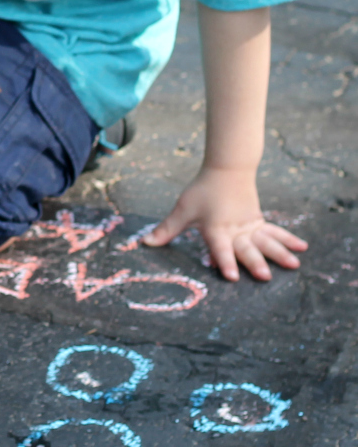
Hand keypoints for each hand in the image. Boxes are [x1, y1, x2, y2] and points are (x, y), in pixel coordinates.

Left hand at [144, 166, 306, 281]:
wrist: (227, 170)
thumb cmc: (202, 191)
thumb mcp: (183, 209)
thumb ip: (166, 230)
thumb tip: (144, 244)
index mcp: (215, 228)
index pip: (219, 248)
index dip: (224, 262)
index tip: (229, 276)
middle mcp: (235, 229)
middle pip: (246, 248)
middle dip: (254, 262)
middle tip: (264, 277)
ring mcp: (250, 225)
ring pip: (265, 240)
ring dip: (279, 252)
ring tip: (294, 265)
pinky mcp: (259, 221)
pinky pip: (275, 232)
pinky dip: (288, 239)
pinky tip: (302, 248)